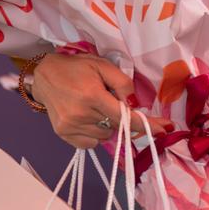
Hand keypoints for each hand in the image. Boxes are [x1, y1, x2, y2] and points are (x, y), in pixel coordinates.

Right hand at [32, 53, 173, 148]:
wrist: (44, 76)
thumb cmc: (77, 68)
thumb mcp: (103, 66)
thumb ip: (122, 83)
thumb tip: (135, 103)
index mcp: (92, 95)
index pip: (125, 116)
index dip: (146, 124)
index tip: (164, 129)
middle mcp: (81, 115)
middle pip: (117, 126)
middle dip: (121, 116)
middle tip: (110, 100)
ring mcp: (70, 127)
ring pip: (105, 135)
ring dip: (107, 124)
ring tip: (95, 107)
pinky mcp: (63, 135)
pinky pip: (91, 143)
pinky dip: (95, 133)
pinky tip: (88, 118)